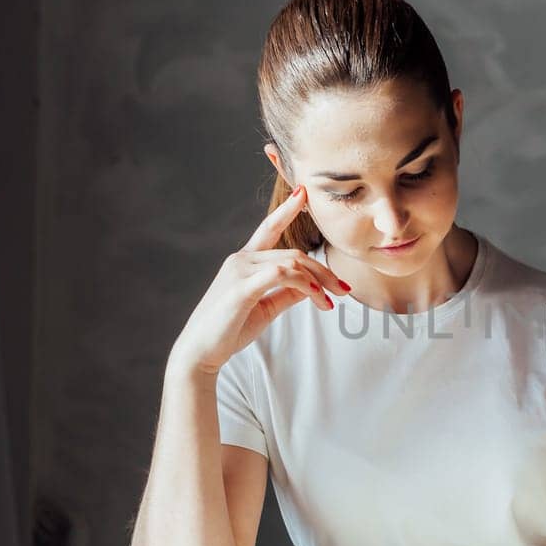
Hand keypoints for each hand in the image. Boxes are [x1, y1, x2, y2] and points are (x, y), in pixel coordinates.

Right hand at [168, 186, 350, 377]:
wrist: (201, 352)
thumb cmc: (229, 330)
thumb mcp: (265, 307)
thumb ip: (287, 293)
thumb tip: (312, 286)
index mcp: (245, 261)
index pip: (269, 228)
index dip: (286, 209)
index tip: (303, 192)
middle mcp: (241, 259)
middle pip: (294, 253)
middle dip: (323, 270)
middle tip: (344, 289)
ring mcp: (240, 270)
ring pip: (292, 262)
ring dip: (318, 281)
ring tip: (332, 301)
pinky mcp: (242, 286)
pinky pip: (282, 274)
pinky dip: (306, 284)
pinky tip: (318, 299)